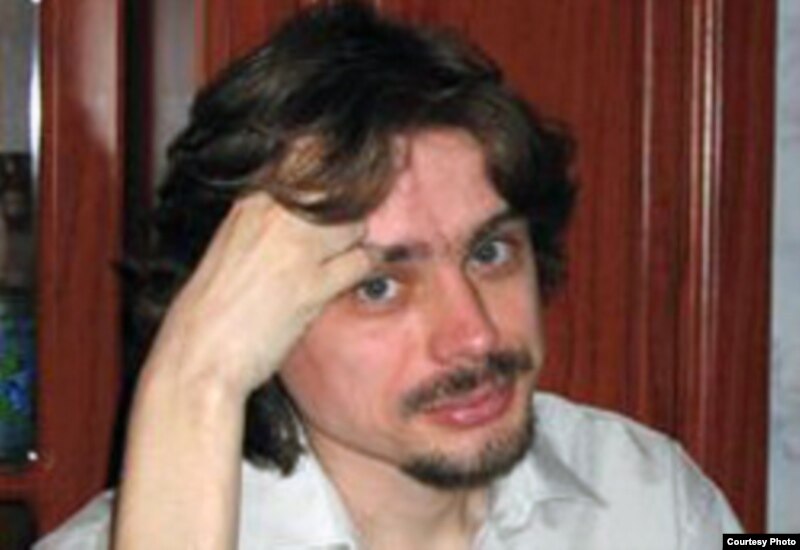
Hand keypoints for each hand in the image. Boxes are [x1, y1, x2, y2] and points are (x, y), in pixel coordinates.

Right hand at [146, 192, 371, 399]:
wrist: (195, 356)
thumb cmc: (210, 310)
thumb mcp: (233, 246)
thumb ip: (268, 223)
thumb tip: (308, 215)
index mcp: (249, 203)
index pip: (307, 161)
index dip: (332, 179)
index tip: (341, 193)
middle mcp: (272, 216)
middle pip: (338, 191)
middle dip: (349, 212)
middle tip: (345, 235)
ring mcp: (293, 248)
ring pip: (354, 224)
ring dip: (355, 243)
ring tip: (344, 259)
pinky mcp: (310, 285)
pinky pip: (360, 261)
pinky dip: (363, 269)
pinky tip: (353, 278)